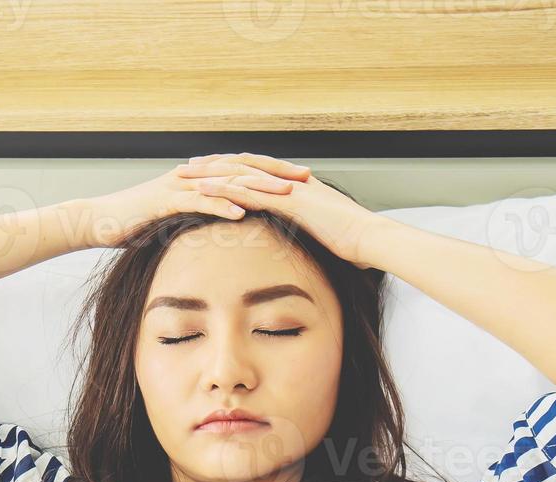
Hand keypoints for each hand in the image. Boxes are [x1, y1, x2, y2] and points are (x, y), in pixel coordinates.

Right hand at [80, 152, 312, 248]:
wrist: (100, 221)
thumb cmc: (137, 224)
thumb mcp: (176, 218)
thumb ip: (201, 215)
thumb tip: (226, 225)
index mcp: (199, 175)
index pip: (243, 167)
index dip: (274, 171)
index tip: (303, 179)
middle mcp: (193, 173)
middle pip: (242, 167)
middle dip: (276, 173)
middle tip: (307, 180)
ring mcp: (179, 185)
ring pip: (225, 181)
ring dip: (257, 188)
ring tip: (285, 196)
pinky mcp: (165, 201)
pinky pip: (199, 201)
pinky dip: (222, 205)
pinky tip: (243, 213)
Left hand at [185, 153, 381, 268]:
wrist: (371, 239)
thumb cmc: (353, 241)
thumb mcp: (325, 232)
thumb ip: (308, 228)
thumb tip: (301, 237)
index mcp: (296, 186)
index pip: (257, 172)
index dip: (232, 170)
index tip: (208, 171)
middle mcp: (289, 181)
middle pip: (244, 166)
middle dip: (214, 165)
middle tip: (187, 166)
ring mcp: (289, 189)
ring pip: (242, 175)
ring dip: (211, 174)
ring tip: (185, 175)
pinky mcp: (289, 202)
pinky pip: (250, 192)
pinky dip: (224, 190)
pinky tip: (203, 192)